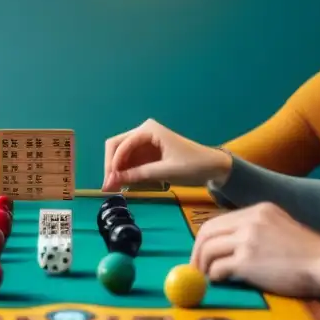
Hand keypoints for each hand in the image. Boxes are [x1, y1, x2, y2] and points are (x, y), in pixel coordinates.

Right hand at [103, 118, 228, 190]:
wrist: (212, 167)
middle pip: (117, 147)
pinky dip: (125, 173)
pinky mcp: (147, 154)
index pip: (121, 144)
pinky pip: (130, 162)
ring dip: (116, 171)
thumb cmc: (193, 165)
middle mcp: (143, 133)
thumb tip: (114, 180)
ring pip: (121, 155)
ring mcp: (144, 143)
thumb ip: (139, 174)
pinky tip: (122, 185)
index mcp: (148, 130)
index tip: (110, 181)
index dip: (113, 163)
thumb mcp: (166, 171)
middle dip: (111, 166)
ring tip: (113, 189)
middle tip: (108, 186)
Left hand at [190, 203, 319, 296]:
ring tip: (208, 277)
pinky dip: (214, 275)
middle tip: (195, 267)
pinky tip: (221, 281)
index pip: (219, 220)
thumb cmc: (309, 253)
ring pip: (208, 249)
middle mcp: (250, 220)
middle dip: (197, 251)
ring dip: (203, 265)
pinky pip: (218, 268)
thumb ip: (258, 230)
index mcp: (259, 210)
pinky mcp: (247, 261)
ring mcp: (248, 239)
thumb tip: (230, 244)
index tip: (203, 253)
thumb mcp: (282, 227)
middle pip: (207, 232)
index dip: (206, 238)